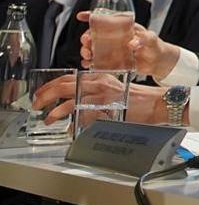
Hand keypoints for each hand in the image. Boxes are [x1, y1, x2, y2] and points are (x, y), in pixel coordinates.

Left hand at [32, 72, 165, 124]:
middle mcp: (98, 83)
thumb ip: (96, 91)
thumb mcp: (114, 89)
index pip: (68, 77)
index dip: (51, 85)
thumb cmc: (139, 99)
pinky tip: (68, 128)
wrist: (156, 103)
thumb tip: (76, 101)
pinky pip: (82, 115)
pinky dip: (72, 122)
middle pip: (63, 85)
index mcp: (99, 76)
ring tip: (48, 118)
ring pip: (69, 100)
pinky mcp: (105, 108)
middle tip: (36, 103)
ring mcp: (101, 95)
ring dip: (54, 111)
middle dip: (45, 95)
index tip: (42, 92)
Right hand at [78, 11, 179, 78]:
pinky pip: (97, 61)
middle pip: (94, 34)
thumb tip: (132, 43)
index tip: (81, 16)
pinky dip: (90, 63)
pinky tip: (88, 64)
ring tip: (87, 55)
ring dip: (86, 50)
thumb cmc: (156, 46)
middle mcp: (115, 37)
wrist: (159, 62)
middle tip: (86, 42)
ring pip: (93, 48)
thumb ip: (145, 39)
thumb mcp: (152, 39)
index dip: (92, 16)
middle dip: (86, 37)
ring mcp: (112, 49)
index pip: (106, 18)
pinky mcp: (112, 61)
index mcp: (123, 27)